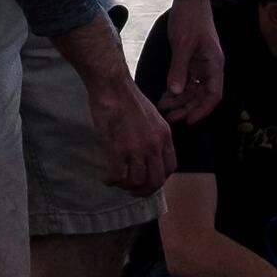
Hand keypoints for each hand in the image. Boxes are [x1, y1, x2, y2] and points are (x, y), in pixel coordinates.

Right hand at [89, 72, 177, 196]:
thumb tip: (146, 151)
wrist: (113, 86)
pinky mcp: (117, 149)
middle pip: (155, 181)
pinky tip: (106, 178)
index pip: (170, 168)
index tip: (148, 180)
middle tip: (133, 190)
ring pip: (136, 181)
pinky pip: (117, 175)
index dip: (159, 179)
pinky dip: (111, 180)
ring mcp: (136, 148)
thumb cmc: (127, 96)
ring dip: (126, 186)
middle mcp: (154, 145)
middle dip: (144, 190)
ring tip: (117, 182)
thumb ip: (153, 135)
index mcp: (164, 136)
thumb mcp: (151, 116)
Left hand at [156, 0, 224, 124]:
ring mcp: (200, 64)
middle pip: (201, 95)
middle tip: (170, 118)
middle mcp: (210, 67)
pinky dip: (176, 89)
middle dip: (187, 108)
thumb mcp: (183, 44)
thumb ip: (179, 68)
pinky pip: (185, 80)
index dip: (202, 110)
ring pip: (192, 89)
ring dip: (179, 100)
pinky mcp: (191, 59)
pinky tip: (164, 96)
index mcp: (214, 64)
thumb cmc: (190, 18)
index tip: (189, 121)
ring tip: (163, 108)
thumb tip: (175, 92)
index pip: (213, 95)